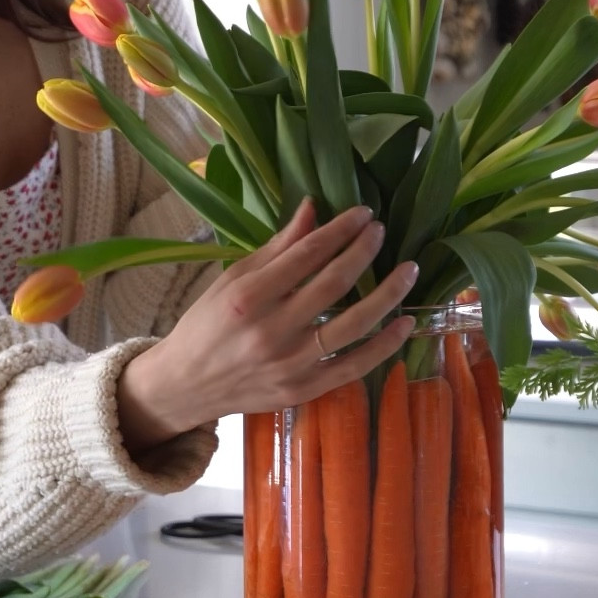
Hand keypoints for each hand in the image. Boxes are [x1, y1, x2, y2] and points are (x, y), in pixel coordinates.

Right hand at [116, 200, 416, 456]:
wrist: (187, 386)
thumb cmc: (207, 325)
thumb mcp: (233, 279)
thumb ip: (277, 247)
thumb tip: (313, 208)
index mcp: (247, 298)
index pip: (306, 255)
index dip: (339, 230)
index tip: (363, 213)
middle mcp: (270, 332)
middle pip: (333, 286)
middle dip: (364, 253)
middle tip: (383, 232)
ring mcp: (290, 365)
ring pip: (353, 326)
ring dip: (388, 295)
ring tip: (410, 271)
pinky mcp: (304, 390)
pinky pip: (354, 366)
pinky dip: (384, 345)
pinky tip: (405, 322)